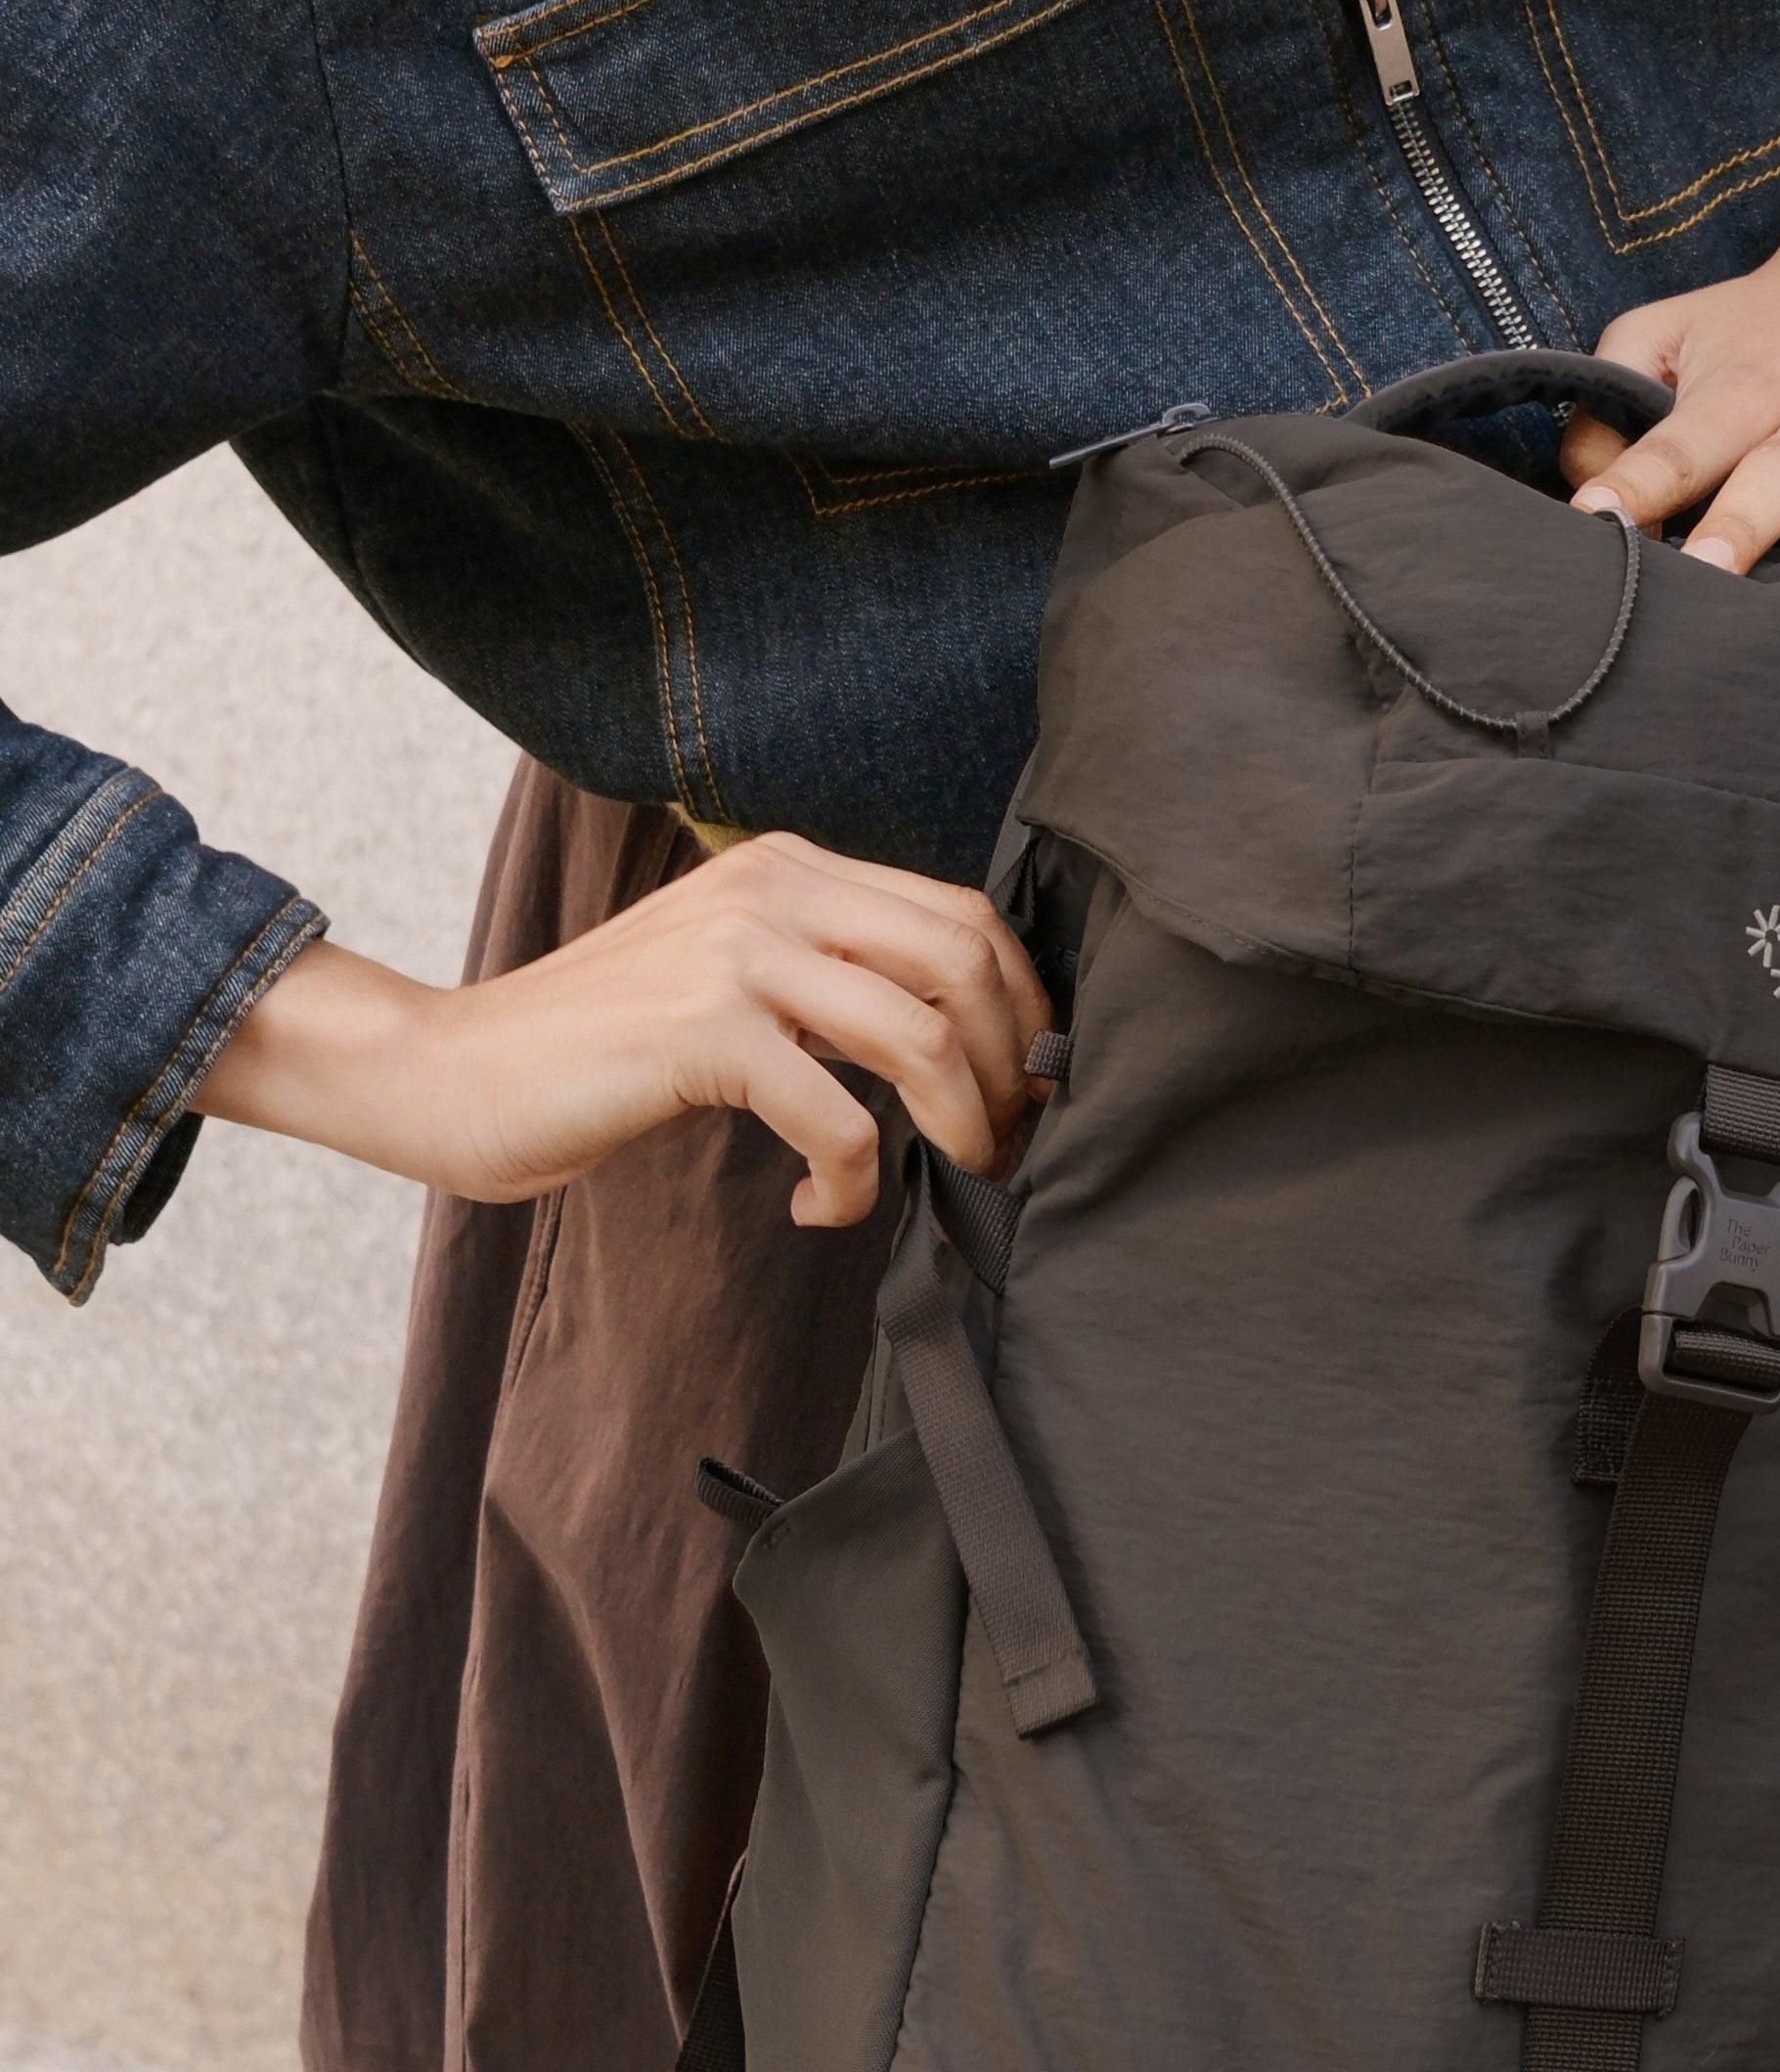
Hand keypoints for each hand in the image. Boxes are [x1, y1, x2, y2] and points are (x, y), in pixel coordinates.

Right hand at [194, 835, 1051, 1225]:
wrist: (455, 1072)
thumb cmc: (600, 1047)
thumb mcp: (727, 976)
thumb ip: (826, 977)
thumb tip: (962, 1041)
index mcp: (788, 866)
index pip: (960, 913)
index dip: (1023, 1003)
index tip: (1033, 1081)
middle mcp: (771, 889)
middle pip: (965, 963)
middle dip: (1012, 1067)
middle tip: (1009, 1142)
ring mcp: (736, 954)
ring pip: (923, 1038)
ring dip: (962, 1125)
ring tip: (948, 1174)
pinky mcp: (703, 1032)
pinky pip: (841, 1119)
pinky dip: (855, 1180)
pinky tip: (819, 1205)